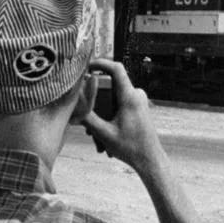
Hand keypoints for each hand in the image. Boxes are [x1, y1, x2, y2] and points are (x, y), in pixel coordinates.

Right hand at [82, 58, 164, 172]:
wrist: (150, 160)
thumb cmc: (130, 148)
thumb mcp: (103, 133)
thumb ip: (87, 116)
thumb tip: (73, 103)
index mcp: (130, 97)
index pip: (116, 69)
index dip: (100, 63)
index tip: (86, 65)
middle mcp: (136, 94)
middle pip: (110, 86)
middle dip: (95, 99)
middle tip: (84, 115)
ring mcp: (138, 100)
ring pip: (113, 97)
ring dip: (101, 112)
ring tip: (94, 134)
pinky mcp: (138, 107)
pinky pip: (119, 104)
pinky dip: (109, 115)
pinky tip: (103, 135)